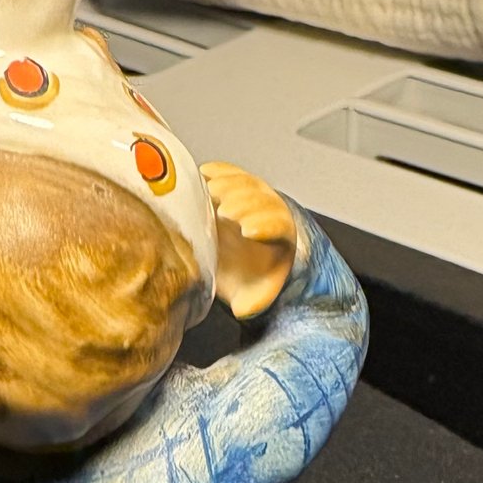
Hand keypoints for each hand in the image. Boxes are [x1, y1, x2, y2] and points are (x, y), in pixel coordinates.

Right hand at [202, 161, 296, 319]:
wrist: (237, 257)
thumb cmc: (245, 277)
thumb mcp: (250, 295)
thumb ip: (252, 303)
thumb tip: (244, 310)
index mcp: (281, 235)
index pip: (278, 224)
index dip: (264, 226)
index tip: (247, 232)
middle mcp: (270, 208)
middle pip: (261, 199)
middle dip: (244, 204)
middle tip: (225, 212)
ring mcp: (252, 191)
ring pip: (244, 181)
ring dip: (228, 184)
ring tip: (210, 192)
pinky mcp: (233, 181)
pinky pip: (226, 171)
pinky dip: (215, 171)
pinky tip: (201, 175)